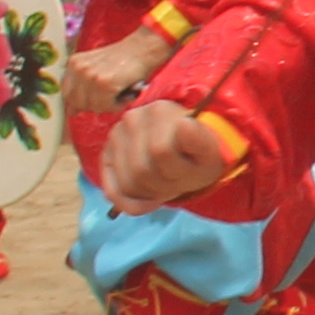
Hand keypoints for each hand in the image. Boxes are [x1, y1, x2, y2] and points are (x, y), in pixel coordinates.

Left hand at [67, 31, 163, 115]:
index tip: (94, 101)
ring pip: (92, 106)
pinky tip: (125, 94)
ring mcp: (90, 76)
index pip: (67, 94)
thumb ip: (82, 85)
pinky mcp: (104, 83)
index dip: (81, 102)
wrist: (143, 48)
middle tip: (110, 97)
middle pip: (77, 103)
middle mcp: (78, 68)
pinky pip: (106, 106)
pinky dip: (118, 105)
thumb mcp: (97, 68)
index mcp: (74, 63)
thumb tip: (71, 112)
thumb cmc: (124, 60)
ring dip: (108, 105)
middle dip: (94, 105)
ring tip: (119, 94)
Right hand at [100, 100, 232, 206]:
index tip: (190, 168)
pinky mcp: (107, 154)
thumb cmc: (197, 153)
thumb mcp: (207, 152)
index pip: (161, 152)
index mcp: (160, 111)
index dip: (177, 171)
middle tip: (177, 181)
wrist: (187, 151)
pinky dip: (129, 203)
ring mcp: (116, 136)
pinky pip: (112, 190)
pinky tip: (147, 201)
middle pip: (141, 171)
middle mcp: (132, 118)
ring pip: (127, 184)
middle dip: (163, 186)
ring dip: (149, 194)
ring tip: (164, 183)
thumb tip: (185, 125)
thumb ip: (198, 141)